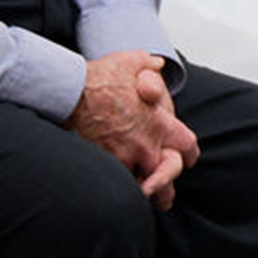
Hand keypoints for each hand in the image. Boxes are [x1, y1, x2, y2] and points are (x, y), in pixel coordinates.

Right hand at [65, 51, 199, 207]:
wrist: (69, 92)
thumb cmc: (100, 77)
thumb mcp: (131, 61)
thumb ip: (149, 66)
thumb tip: (158, 65)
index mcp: (159, 124)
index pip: (188, 147)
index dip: (188, 154)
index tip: (185, 159)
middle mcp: (146, 145)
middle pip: (167, 175)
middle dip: (165, 184)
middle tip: (163, 194)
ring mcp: (125, 158)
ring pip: (142, 186)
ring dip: (142, 189)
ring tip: (141, 196)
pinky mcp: (103, 164)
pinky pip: (117, 183)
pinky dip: (118, 186)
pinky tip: (116, 189)